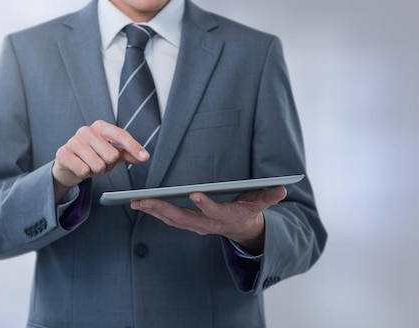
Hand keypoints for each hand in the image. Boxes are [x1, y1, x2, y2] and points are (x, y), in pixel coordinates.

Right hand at [52, 120, 148, 199]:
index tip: (145, 157)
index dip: (134, 147)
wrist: (68, 165)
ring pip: (98, 165)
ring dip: (97, 171)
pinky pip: (84, 171)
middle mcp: (86, 130)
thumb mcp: (112, 153)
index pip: (121, 135)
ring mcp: (73, 141)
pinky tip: (80, 168)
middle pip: (112, 155)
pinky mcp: (63, 153)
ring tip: (90, 166)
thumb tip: (142, 156)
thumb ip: (127, 153)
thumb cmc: (93, 156)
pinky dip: (85, 174)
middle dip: (109, 165)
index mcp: (101, 127)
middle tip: (100, 163)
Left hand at [131, 186, 287, 253]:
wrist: (242, 229)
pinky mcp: (189, 224)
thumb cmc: (250, 210)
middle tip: (144, 200)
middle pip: (183, 218)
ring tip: (135, 201)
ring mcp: (196, 226)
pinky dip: (154, 212)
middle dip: (163, 209)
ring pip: (171, 220)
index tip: (195, 194)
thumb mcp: (262, 202)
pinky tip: (140, 204)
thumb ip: (270, 195)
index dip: (205, 205)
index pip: (214, 211)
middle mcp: (208, 224)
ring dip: (153, 211)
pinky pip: (169, 219)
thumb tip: (283, 188)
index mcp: (226, 217)